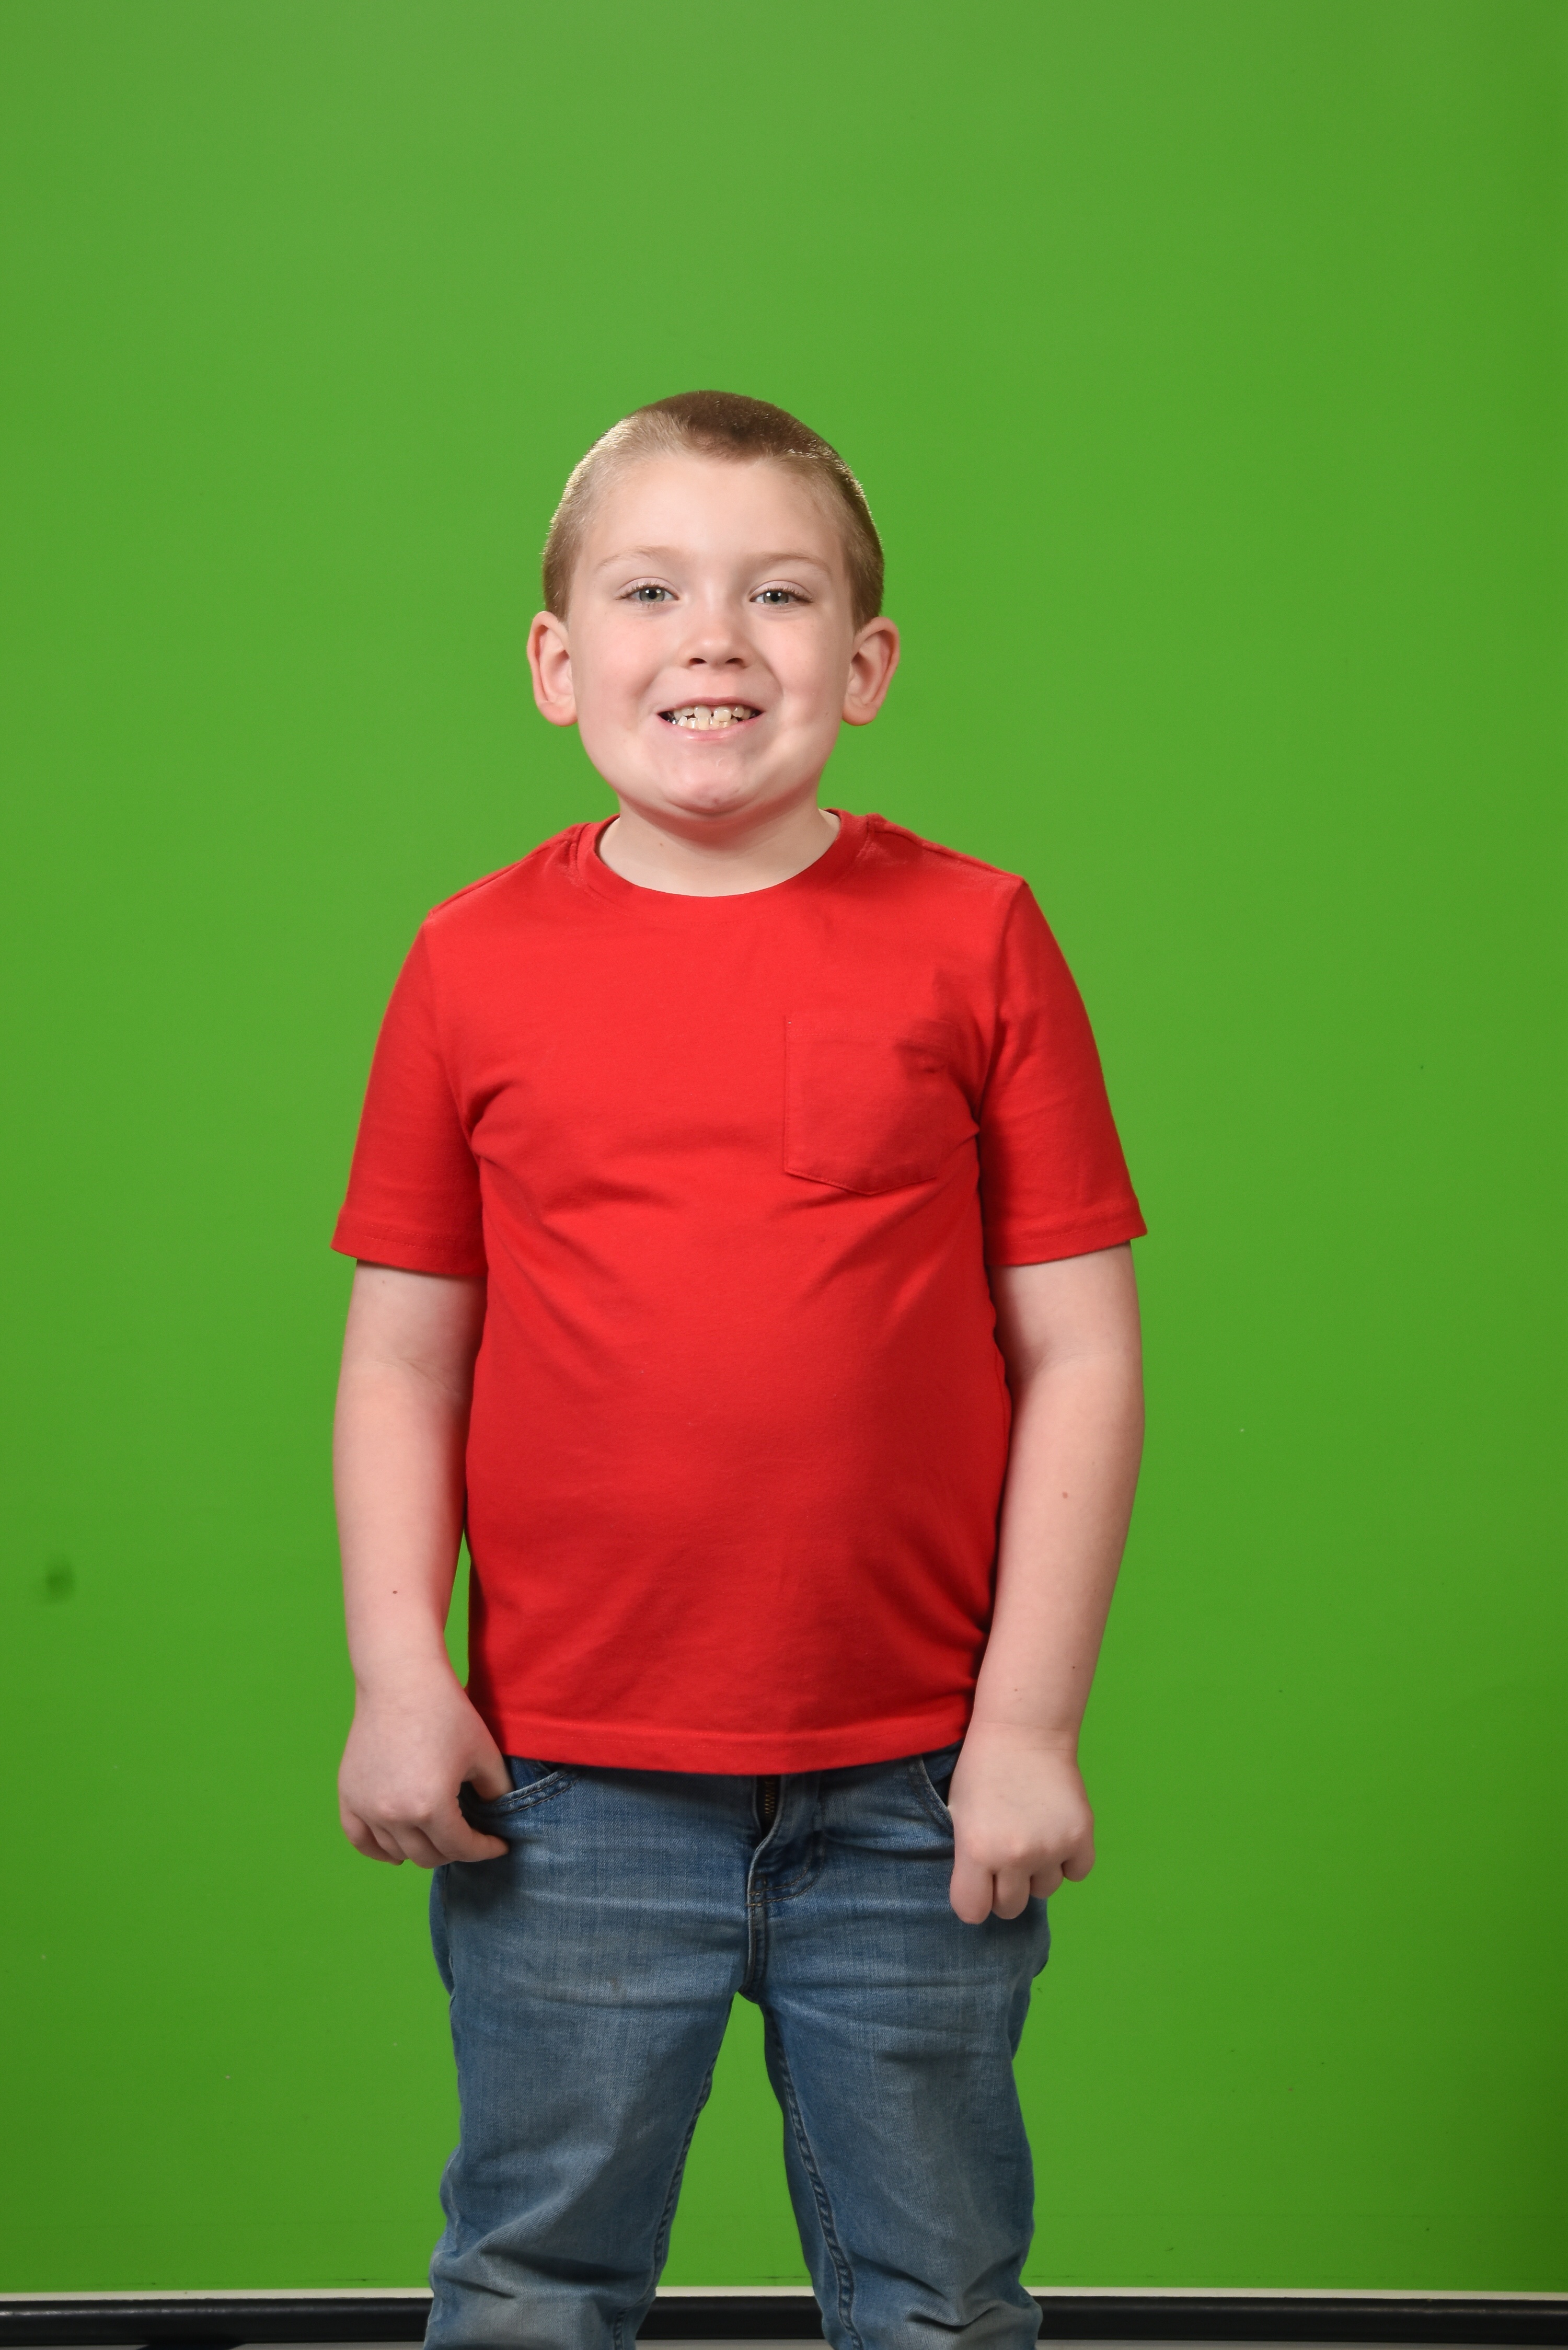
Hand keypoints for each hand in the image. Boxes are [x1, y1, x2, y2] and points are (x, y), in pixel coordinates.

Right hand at [338, 1664, 512, 1866]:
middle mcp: (394, 1814)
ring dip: (421, 1849)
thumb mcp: (484, 1753)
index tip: (498, 1845)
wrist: (401, 1681)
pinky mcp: (348, 1794)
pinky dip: (378, 1850)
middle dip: (455, 1850)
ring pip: (396, 1851)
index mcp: (431, 1806)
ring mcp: (367, 1806)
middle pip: (428, 1855)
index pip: (461, 1848)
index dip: (484, 1849)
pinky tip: (396, 1850)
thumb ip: (496, 1791)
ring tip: (438, 1838)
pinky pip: (359, 1839)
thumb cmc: (446, 1711)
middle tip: (469, 1837)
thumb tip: (497, 1813)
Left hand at [946, 1724, 1095, 1922]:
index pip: (972, 1912)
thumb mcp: (958, 1814)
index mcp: (977, 1850)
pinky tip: (1055, 1834)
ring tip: (1031, 1836)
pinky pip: (1077, 1873)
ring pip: (1045, 1890)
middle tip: (1005, 1859)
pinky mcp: (1081, 1836)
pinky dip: (1069, 1861)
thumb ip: (967, 1859)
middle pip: (1010, 1908)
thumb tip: (982, 1894)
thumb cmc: (982, 1769)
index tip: (977, 1885)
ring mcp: (1051, 1847)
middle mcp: (1015, 1856)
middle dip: (1005, 1890)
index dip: (973, 1900)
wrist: (1024, 1730)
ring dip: (1037, 1873)